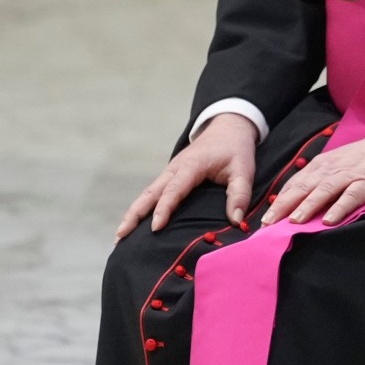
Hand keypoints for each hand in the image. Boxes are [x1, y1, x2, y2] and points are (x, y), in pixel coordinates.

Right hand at [119, 113, 257, 238]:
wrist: (227, 128)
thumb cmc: (235, 150)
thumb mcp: (244, 170)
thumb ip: (240, 194)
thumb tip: (236, 220)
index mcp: (191, 166)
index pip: (173, 190)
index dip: (164, 209)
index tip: (155, 228)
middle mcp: (174, 169)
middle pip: (150, 193)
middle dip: (134, 214)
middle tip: (121, 236)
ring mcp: (170, 172)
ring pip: (147, 193)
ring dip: (133, 213)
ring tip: (120, 236)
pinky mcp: (170, 176)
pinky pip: (153, 193)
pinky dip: (142, 208)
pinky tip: (135, 224)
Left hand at [260, 136, 364, 226]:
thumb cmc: (360, 160)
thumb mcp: (334, 166)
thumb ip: (317, 182)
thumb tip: (296, 204)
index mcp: (319, 167)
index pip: (294, 185)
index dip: (279, 202)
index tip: (265, 220)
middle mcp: (329, 170)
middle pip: (302, 188)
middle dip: (284, 206)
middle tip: (269, 224)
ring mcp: (348, 175)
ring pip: (323, 191)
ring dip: (307, 206)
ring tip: (294, 222)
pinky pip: (351, 195)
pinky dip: (339, 207)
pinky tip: (329, 220)